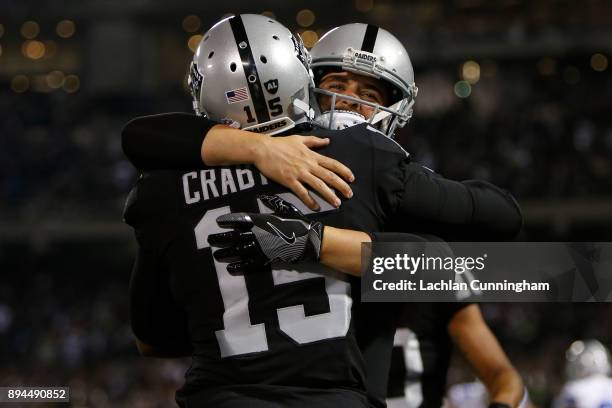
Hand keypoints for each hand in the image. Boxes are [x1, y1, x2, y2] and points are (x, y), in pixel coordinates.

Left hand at [209, 195, 323, 273]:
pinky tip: (230, 268)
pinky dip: (239, 266)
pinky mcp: (267, 259)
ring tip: (216, 254)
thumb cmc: (299, 223)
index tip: (219, 222)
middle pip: (235, 236)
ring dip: (226, 252)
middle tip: (210, 239)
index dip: (229, 221)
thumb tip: (266, 197)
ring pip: (239, 250)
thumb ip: (274, 204)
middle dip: (221, 238)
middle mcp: (258, 234)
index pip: (241, 220)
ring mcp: (261, 248)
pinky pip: (250, 264)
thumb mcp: (286, 209)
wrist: (310, 240)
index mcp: (262, 221)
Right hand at [253, 135, 353, 210]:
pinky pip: (302, 192)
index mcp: (312, 155)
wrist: (263, 149)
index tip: (352, 178)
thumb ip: (314, 141)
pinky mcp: (289, 180)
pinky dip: (310, 200)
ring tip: (337, 203)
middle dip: (341, 186)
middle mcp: (308, 165)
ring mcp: (299, 173)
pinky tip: (316, 207)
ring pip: (318, 185)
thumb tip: (327, 141)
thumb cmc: (280, 143)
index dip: (344, 171)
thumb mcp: (299, 139)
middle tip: (349, 194)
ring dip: (329, 195)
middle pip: (329, 176)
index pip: (332, 164)